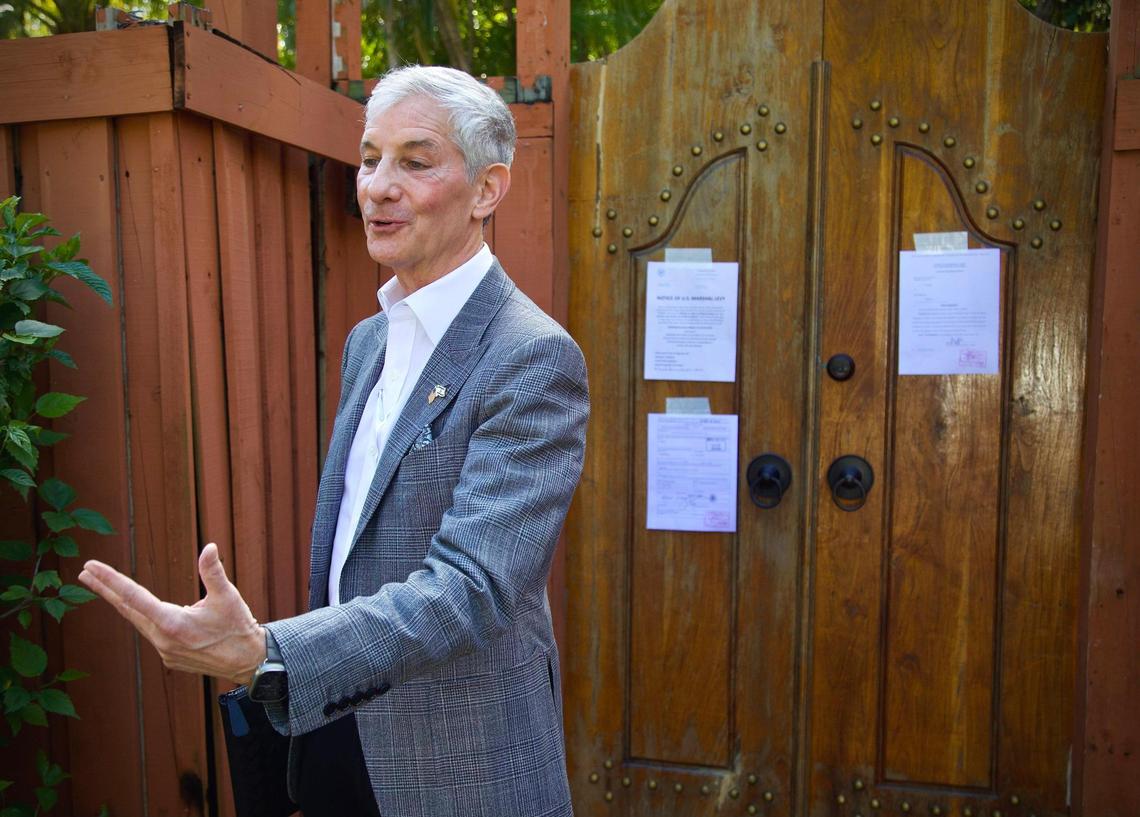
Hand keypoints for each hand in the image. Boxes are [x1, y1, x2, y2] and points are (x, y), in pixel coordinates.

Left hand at [78, 543, 266, 683]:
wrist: (248, 661)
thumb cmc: (238, 627)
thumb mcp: (228, 597)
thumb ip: (213, 572)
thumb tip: (209, 547)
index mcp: (172, 624)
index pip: (133, 597)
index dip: (110, 580)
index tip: (91, 568)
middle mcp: (163, 640)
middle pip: (127, 610)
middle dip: (105, 590)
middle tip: (84, 573)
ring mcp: (164, 651)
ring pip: (137, 622)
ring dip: (121, 603)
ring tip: (105, 588)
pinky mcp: (170, 657)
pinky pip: (151, 632)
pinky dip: (142, 618)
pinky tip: (142, 610)